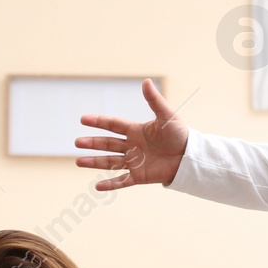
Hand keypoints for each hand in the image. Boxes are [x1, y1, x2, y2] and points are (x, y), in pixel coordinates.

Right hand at [74, 78, 188, 190]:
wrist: (190, 157)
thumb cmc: (180, 134)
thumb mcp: (167, 116)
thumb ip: (154, 101)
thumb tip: (146, 81)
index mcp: (136, 130)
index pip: (113, 125)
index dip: (98, 122)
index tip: (83, 119)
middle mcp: (132, 146)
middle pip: (108, 144)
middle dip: (92, 143)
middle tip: (77, 142)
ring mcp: (134, 161)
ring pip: (110, 162)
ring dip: (94, 162)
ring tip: (78, 161)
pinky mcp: (140, 176)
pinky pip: (122, 181)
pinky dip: (110, 184)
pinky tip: (97, 187)